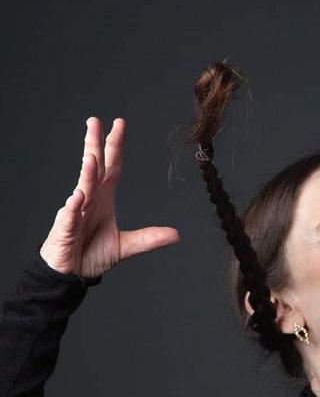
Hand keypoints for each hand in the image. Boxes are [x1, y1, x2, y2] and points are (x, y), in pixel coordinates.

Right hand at [39, 117, 181, 278]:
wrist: (72, 274)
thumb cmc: (92, 254)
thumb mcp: (126, 246)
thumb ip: (149, 239)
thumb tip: (177, 235)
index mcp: (103, 198)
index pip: (112, 167)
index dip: (115, 146)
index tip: (119, 124)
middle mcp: (89, 200)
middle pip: (93, 168)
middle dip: (94, 145)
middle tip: (95, 122)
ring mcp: (76, 213)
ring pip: (82, 189)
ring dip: (87, 174)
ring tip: (92, 157)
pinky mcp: (65, 230)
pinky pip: (69, 217)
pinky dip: (73, 207)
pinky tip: (77, 197)